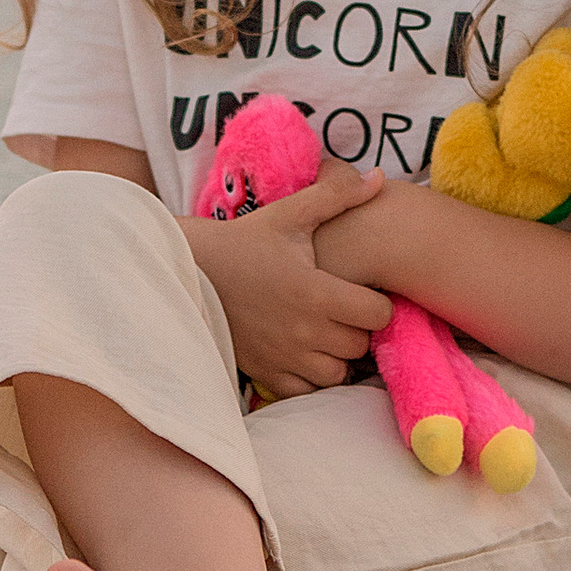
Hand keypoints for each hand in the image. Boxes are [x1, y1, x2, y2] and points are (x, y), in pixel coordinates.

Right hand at [188, 167, 392, 398]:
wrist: (191, 272)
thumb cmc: (245, 242)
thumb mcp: (290, 214)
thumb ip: (337, 196)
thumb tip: (379, 178)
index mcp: (316, 292)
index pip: (379, 314)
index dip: (376, 303)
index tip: (360, 292)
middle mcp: (304, 331)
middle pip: (361, 345)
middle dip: (357, 329)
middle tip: (342, 311)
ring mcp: (285, 357)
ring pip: (338, 373)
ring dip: (337, 356)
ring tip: (324, 333)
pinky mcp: (266, 374)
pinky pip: (307, 392)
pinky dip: (311, 378)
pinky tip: (304, 353)